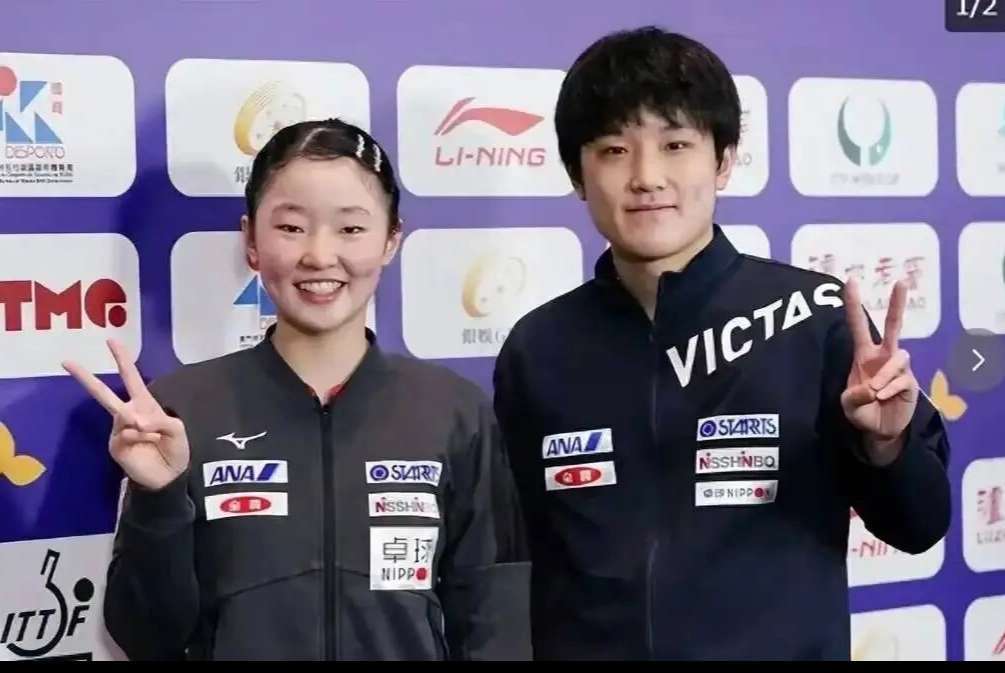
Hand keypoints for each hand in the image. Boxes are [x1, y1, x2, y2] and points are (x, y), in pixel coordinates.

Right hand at [63, 340, 189, 490]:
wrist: (170, 475)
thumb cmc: (175, 449)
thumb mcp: (176, 429)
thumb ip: (160, 420)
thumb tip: (135, 420)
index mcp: (144, 404)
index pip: (132, 378)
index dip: (123, 360)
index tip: (111, 341)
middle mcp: (128, 414)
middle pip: (103, 393)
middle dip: (86, 378)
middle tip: (66, 362)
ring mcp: (119, 430)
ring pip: (123, 415)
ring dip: (143, 424)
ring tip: (153, 434)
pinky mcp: (115, 446)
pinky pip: (126, 433)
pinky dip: (141, 436)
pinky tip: (148, 442)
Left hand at [840, 278, 918, 462]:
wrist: (879, 430)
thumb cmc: (861, 411)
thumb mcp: (848, 405)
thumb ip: (853, 397)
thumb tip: (871, 387)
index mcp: (863, 355)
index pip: (857, 325)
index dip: (853, 304)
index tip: (851, 280)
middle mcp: (883, 356)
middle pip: (892, 326)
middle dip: (897, 304)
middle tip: (900, 282)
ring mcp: (898, 368)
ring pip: (898, 357)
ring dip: (885, 375)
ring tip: (874, 392)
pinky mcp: (910, 381)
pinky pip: (902, 379)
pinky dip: (889, 389)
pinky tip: (883, 398)